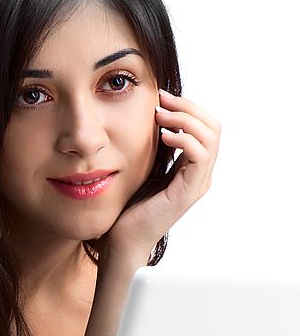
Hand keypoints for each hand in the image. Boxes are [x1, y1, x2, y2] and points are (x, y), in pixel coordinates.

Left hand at [107, 89, 219, 259]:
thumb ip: (153, 147)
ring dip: (185, 119)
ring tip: (160, 116)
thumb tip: (151, 115)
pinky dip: (184, 140)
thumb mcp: (143, 167)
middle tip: (162, 100)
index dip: (187, 107)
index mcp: (191, 167)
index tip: (161, 98)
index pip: (205, 126)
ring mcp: (197, 183)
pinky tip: (163, 136)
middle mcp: (200, 174)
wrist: (123, 238)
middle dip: (189, 107)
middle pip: (213, 127)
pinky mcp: (188, 192)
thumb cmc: (129, 205)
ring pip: (211, 138)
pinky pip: (199, 157)